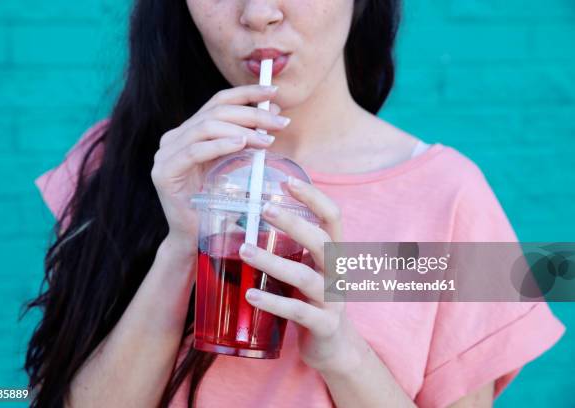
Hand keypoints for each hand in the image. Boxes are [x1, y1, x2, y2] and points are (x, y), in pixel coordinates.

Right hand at [151, 84, 290, 239]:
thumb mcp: (234, 164)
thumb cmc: (216, 203)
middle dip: (251, 113)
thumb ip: (247, 138)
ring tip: (267, 139)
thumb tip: (274, 112)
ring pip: (205, 127)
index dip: (246, 93)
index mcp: (189, 132)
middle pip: (215, 112)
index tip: (274, 91)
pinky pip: (194, 151)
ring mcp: (165, 154)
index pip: (218, 102)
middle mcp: (174, 137)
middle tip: (279, 122)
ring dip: (241, 129)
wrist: (194, 237)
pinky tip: (241, 144)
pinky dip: (220, 144)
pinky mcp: (164, 172)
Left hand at [237, 177, 363, 374]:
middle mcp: (338, 273)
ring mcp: (333, 300)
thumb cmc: (313, 299)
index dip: (313, 197)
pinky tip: (250, 295)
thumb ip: (292, 248)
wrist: (335, 347)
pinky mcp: (324, 325)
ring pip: (304, 276)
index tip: (287, 180)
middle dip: (293, 222)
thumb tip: (249, 219)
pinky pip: (297, 311)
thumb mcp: (308, 268)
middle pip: (321, 241)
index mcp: (335, 254)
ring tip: (244, 250)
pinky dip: (272, 302)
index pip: (333, 217)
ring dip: (272, 261)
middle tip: (264, 207)